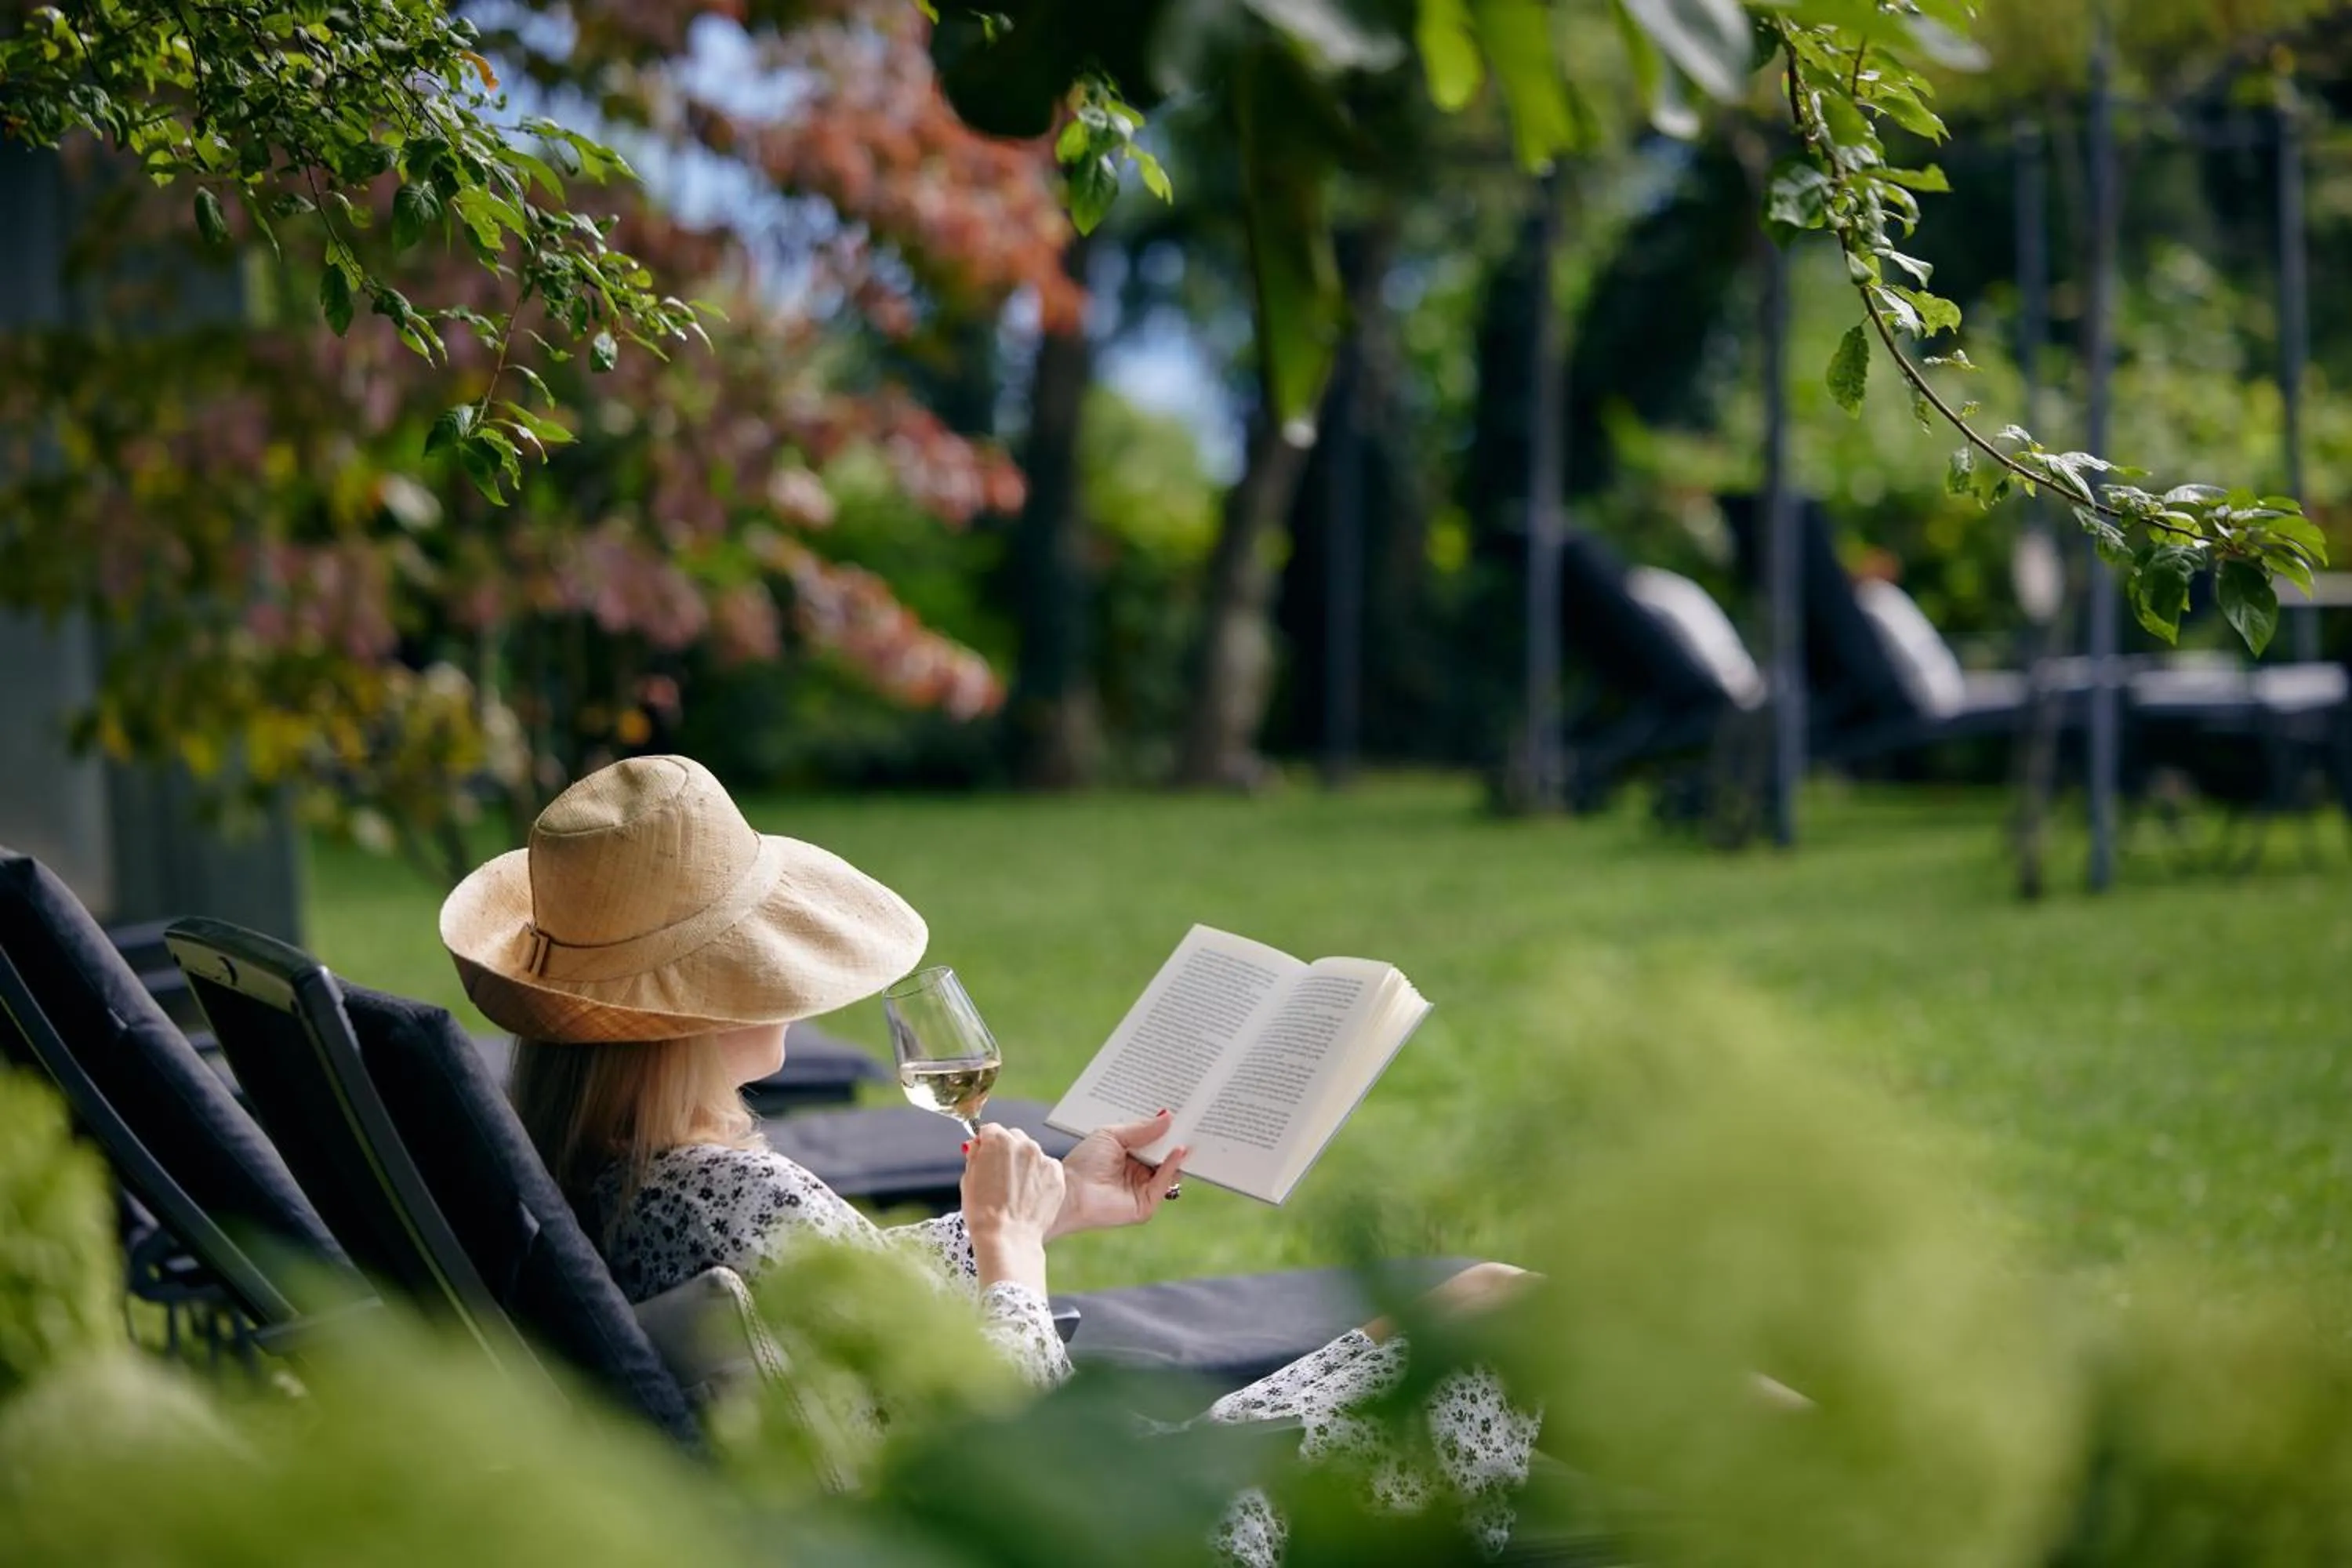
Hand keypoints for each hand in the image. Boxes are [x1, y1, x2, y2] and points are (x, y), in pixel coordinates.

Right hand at [960, 1124, 1066, 1244]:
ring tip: (1015, 1190)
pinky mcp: (1057, 1175)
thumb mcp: (968, 1179)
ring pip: (1031, 1153)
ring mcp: (1043, 1159)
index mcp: (998, 1140)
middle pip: (1013, 1138)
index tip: (984, 1156)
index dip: (985, 1144)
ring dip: (1024, 1163)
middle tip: (1000, 1175)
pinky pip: (1046, 1168)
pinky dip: (1039, 1177)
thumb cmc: (982, 1212)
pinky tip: (1029, 1195)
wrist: (1007, 1237)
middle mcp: (1024, 1144)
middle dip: (1006, 1151)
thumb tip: (978, 1145)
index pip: (990, 1130)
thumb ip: (975, 1155)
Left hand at [1048, 1109, 1188, 1241]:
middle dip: (1176, 1139)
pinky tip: (1178, 1150)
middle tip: (1194, 1120)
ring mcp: (1143, 1190)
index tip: (1181, 1112)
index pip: (1153, 1141)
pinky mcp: (1146, 1205)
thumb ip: (1142, 1129)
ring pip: (1169, 1169)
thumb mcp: (1114, 1136)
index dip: (1166, 1129)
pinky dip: (1172, 1166)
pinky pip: (1164, 1184)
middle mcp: (1137, 1173)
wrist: (1071, 1192)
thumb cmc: (1085, 1162)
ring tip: (1190, 1132)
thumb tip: (1168, 1117)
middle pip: (1164, 1155)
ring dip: (1179, 1152)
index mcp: (1128, 1156)